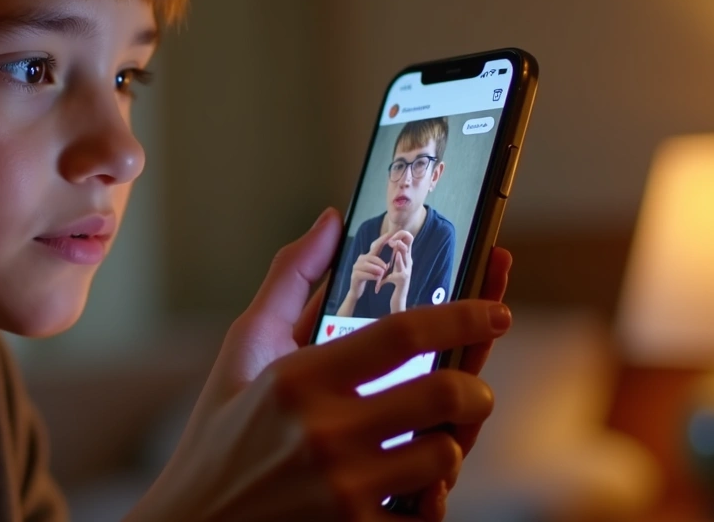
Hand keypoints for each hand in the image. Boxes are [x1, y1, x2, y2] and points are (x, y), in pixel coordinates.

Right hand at [128, 209, 513, 521]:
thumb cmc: (219, 436)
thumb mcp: (241, 353)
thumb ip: (287, 281)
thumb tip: (330, 220)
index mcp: (295, 379)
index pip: (401, 333)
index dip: (461, 315)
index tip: (495, 309)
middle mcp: (322, 434)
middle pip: (443, 393)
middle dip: (475, 389)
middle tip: (471, 389)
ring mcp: (342, 493)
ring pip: (445, 456)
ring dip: (448, 446)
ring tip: (426, 440)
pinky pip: (429, 514)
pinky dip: (430, 499)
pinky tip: (411, 488)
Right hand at [348, 239, 389, 299]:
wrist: (357, 290)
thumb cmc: (369, 278)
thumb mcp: (376, 270)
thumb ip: (382, 265)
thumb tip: (391, 262)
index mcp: (367, 256)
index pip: (375, 246)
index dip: (382, 240)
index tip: (390, 234)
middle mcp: (360, 260)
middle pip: (372, 257)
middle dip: (380, 263)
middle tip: (386, 268)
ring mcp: (356, 267)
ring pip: (367, 265)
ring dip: (376, 270)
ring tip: (382, 274)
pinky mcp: (354, 275)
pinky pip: (364, 274)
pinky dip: (372, 276)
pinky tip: (377, 279)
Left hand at [380, 230, 413, 312]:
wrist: (399, 298)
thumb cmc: (395, 282)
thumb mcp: (394, 266)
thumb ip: (396, 256)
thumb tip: (394, 242)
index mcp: (405, 257)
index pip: (408, 240)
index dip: (401, 235)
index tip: (390, 237)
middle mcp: (408, 262)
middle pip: (409, 244)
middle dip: (400, 238)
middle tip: (391, 239)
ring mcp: (407, 270)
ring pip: (406, 254)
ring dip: (400, 247)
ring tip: (394, 243)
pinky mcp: (403, 278)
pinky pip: (401, 267)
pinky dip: (399, 261)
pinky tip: (396, 255)